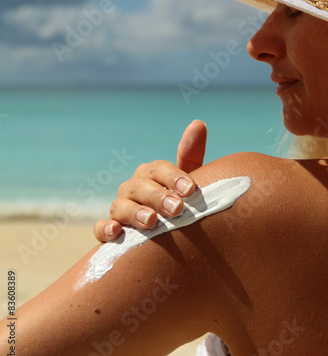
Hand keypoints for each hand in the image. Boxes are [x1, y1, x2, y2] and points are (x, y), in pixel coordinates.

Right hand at [94, 120, 206, 241]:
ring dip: (135, 212)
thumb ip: (191, 155)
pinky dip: (105, 229)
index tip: (190, 189)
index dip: (174, 177)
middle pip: (141, 187)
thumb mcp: (186, 183)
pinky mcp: (108, 230)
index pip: (159, 169)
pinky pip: (100, 228)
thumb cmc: (177, 203)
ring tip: (151, 220)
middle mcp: (133, 188)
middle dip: (158, 197)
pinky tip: (115, 232)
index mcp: (151, 174)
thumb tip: (198, 123)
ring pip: (121, 206)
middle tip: (177, 208)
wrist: (165, 232)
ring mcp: (120, 208)